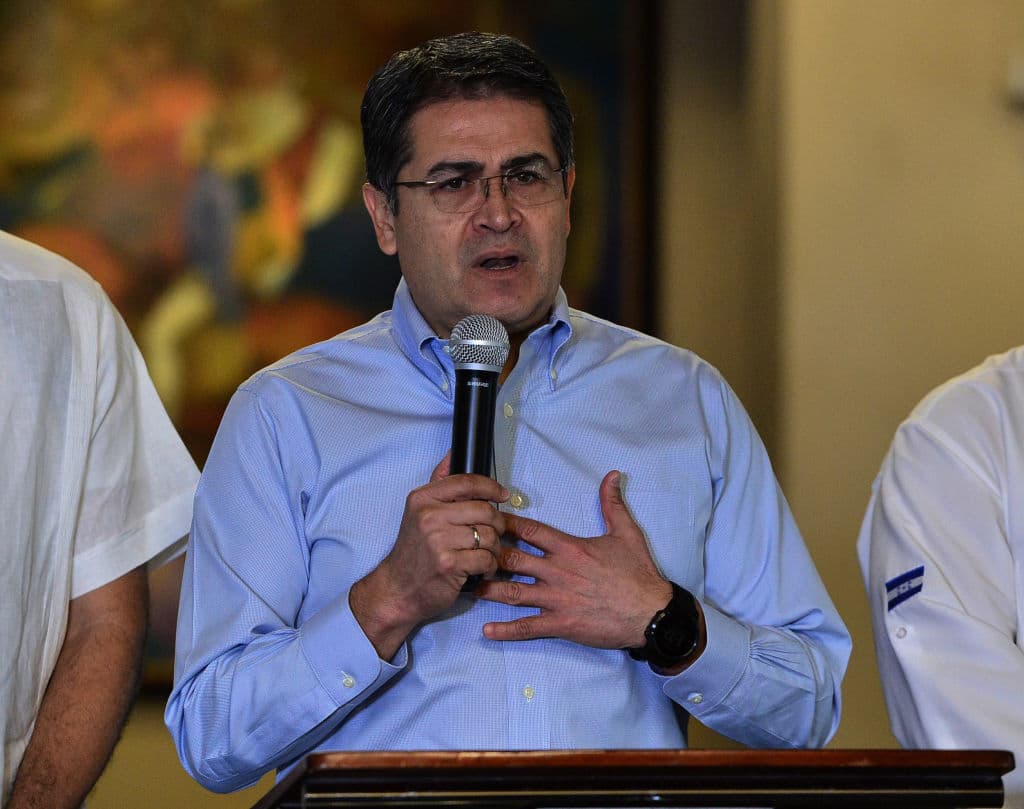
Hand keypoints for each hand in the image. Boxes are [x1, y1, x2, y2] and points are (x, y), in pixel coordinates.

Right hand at [350, 454, 507, 659]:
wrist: (397, 589)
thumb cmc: (413, 551)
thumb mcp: (418, 512)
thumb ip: (438, 483)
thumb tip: (453, 453)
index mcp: (423, 499)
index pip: (468, 482)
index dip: (491, 487)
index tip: (502, 495)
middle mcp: (429, 516)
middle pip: (485, 510)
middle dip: (496, 524)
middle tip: (492, 534)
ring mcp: (438, 541)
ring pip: (489, 536)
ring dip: (493, 548)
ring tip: (483, 554)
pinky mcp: (449, 565)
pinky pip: (487, 559)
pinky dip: (489, 566)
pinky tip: (480, 569)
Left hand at [477, 471, 673, 648]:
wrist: (651, 613)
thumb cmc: (638, 574)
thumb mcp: (626, 532)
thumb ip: (612, 503)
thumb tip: (612, 475)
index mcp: (570, 548)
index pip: (530, 531)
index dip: (505, 524)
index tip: (487, 519)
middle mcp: (558, 572)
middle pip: (513, 560)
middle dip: (488, 555)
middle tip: (469, 552)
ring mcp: (557, 599)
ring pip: (513, 593)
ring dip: (489, 590)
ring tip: (468, 586)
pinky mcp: (561, 623)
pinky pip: (528, 627)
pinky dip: (506, 630)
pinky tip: (486, 630)